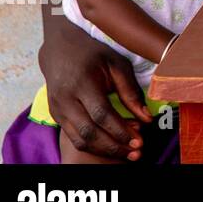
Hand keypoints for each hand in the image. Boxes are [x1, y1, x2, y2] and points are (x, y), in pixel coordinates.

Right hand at [39, 16, 152, 159]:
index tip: (140, 141)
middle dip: (114, 146)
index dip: (121, 130)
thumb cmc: (93, 55)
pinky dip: (94, 145)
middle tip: (136, 152)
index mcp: (82, 83)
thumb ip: (131, 91)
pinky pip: (74, 138)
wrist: (60, 49)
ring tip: (127, 152)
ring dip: (105, 150)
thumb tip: (146, 118)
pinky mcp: (56, 116)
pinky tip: (112, 144)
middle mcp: (65, 99)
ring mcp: (57, 109)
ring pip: (80, 140)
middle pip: (89, 132)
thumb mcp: (117, 65)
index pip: (102, 114)